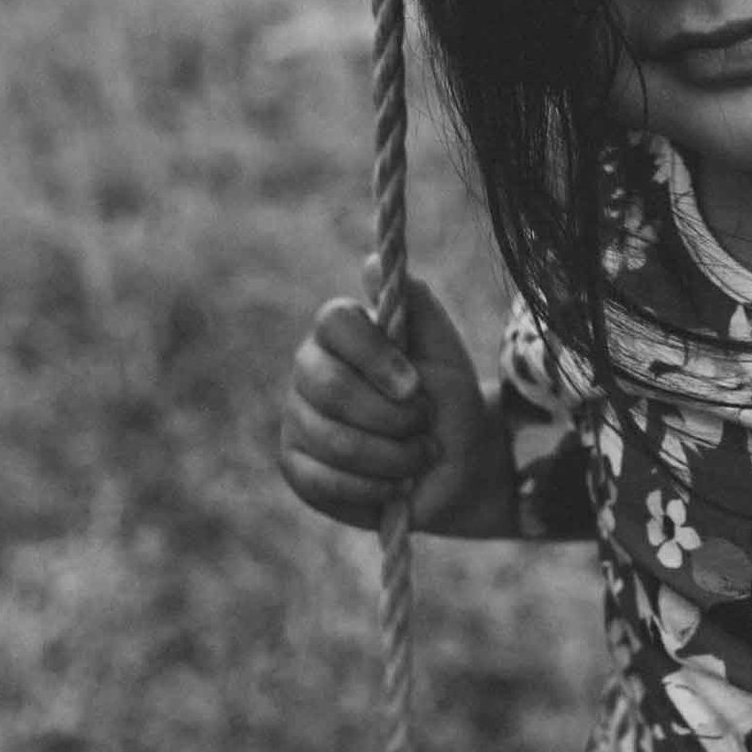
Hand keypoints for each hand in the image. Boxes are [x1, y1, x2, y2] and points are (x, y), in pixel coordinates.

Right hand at [278, 266, 508, 536]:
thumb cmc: (449, 401)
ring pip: (331, 439)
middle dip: (391, 417)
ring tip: (419, 457)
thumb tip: (371, 262)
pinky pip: (322, 480)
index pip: (334, 321)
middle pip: (328, 386)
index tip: (415, 385)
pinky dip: (370, 489)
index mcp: (343, 333)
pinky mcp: (295, 466)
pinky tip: (393, 485)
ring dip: (392, 457)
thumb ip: (416, 304)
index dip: (375, 356)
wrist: (457, 468)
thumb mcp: (445, 351)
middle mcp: (309, 368)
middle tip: (425, 426)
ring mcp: (296, 417)